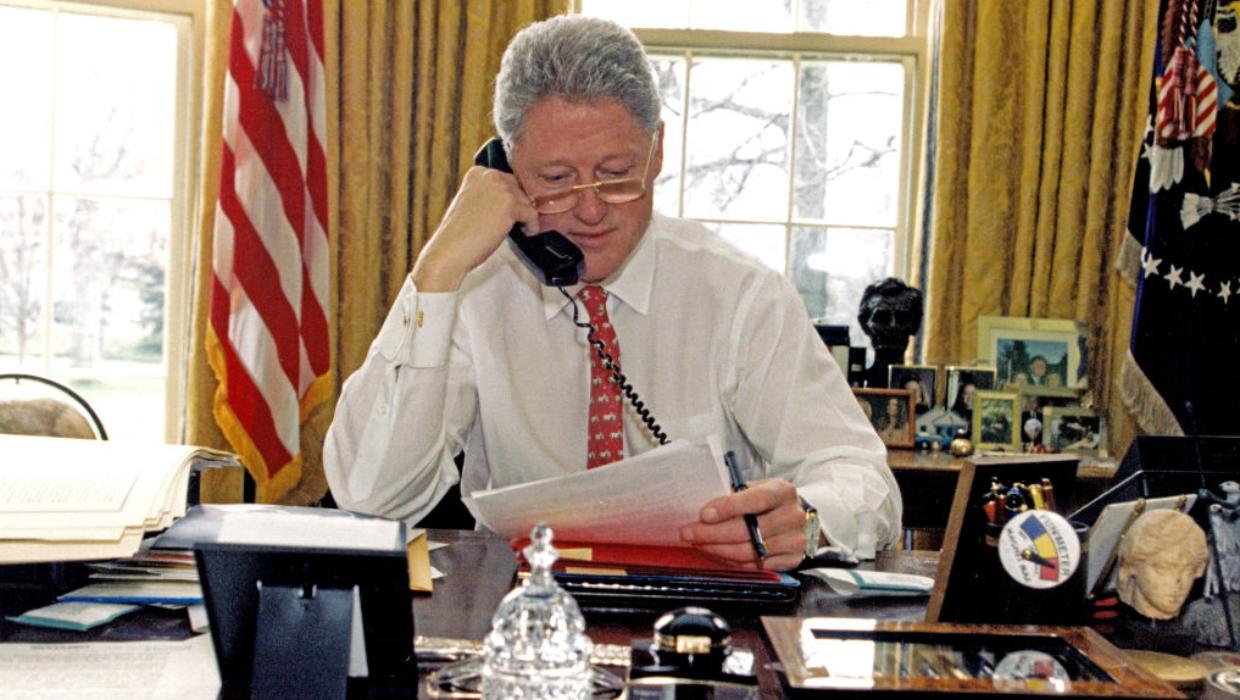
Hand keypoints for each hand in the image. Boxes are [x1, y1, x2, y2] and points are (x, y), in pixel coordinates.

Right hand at [411, 166, 540, 291]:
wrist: (451, 249)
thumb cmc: (460, 233)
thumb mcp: (472, 203)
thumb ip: (490, 196)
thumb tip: (514, 199)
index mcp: (477, 173)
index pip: (506, 180)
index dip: (511, 197)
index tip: (510, 212)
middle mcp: (489, 175)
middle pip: (519, 188)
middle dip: (520, 205)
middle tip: (519, 221)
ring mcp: (500, 188)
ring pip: (527, 200)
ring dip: (527, 216)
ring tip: (521, 228)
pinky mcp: (510, 205)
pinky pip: (532, 213)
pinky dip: (532, 225)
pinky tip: (526, 232)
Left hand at [679, 478, 806, 571]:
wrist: (803, 518)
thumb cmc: (771, 502)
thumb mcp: (758, 488)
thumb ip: (736, 495)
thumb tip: (704, 510)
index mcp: (782, 492)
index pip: (755, 500)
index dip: (728, 508)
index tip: (703, 514)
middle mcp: (792, 517)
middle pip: (747, 530)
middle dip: (711, 533)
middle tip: (688, 532)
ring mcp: (794, 541)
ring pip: (748, 551)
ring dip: (717, 549)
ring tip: (698, 543)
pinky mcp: (792, 561)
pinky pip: (755, 566)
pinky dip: (732, 561)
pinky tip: (717, 553)